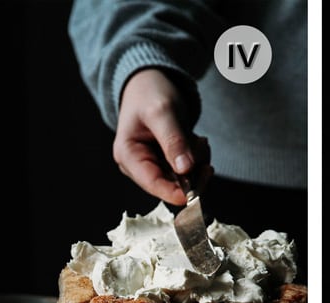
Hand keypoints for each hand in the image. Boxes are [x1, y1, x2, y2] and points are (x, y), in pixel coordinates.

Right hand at [114, 68, 212, 204]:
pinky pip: (191, 170)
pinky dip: (199, 158)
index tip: (195, 192)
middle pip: (172, 186)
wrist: (150, 84)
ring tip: (197, 139)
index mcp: (128, 155)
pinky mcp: (169, 163)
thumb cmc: (149, 94)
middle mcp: (140, 166)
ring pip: (186, 179)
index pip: (152, 184)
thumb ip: (173, 140)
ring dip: (198, 162)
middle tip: (201, 145)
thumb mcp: (161, 112)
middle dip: (193, 170)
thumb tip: (185, 169)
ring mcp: (156, 165)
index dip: (175, 192)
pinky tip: (196, 141)